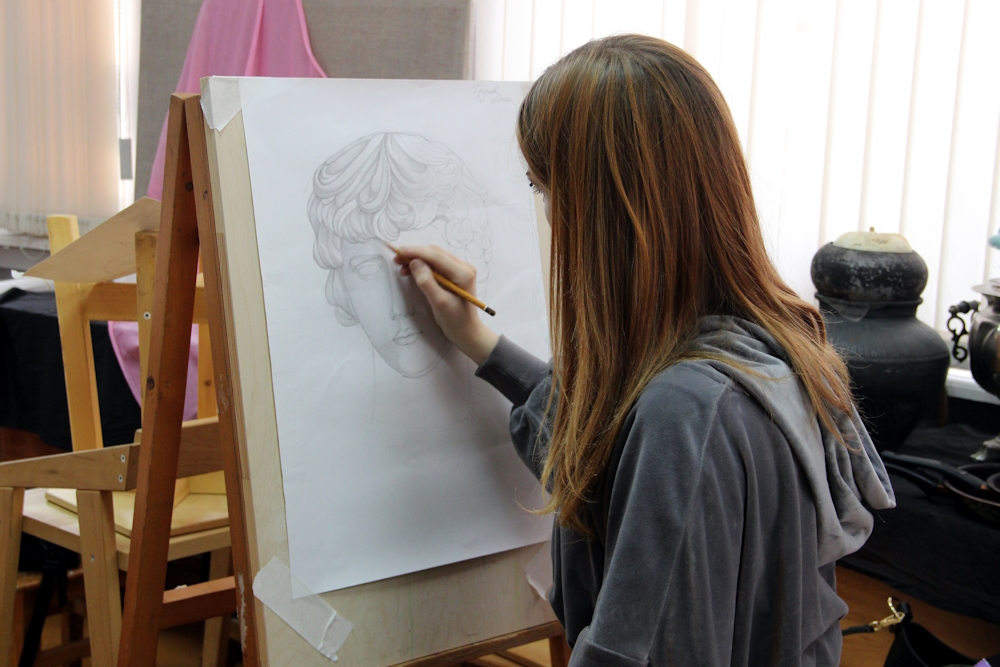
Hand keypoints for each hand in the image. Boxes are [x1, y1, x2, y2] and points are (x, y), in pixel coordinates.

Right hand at [394, 245, 499, 365]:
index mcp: (463, 273)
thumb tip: (414, 262)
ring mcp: (460, 269)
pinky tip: (412, 271)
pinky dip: (423, 265)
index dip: (416, 252)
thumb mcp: (439, 302)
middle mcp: (464, 266)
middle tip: (397, 259)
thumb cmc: (455, 320)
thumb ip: (426, 282)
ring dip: (418, 259)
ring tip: (402, 266)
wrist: (467, 331)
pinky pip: (437, 263)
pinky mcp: (455, 273)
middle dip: (415, 254)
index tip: (398, 251)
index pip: (436, 256)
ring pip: (435, 256)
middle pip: (435, 253)